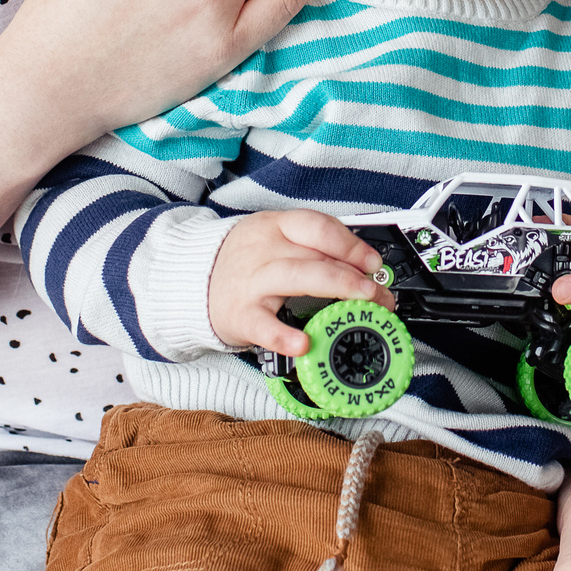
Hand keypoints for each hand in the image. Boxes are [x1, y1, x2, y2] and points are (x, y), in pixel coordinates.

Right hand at [207, 209, 393, 354]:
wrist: (191, 281)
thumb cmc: (244, 263)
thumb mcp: (275, 241)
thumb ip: (314, 250)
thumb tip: (364, 268)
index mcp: (277, 227)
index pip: (319, 226)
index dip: (352, 244)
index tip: (374, 264)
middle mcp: (265, 249)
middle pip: (316, 254)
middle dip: (355, 274)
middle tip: (378, 293)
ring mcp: (252, 281)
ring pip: (297, 277)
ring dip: (336, 288)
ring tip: (360, 304)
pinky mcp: (240, 314)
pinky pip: (263, 325)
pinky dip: (284, 336)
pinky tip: (303, 344)